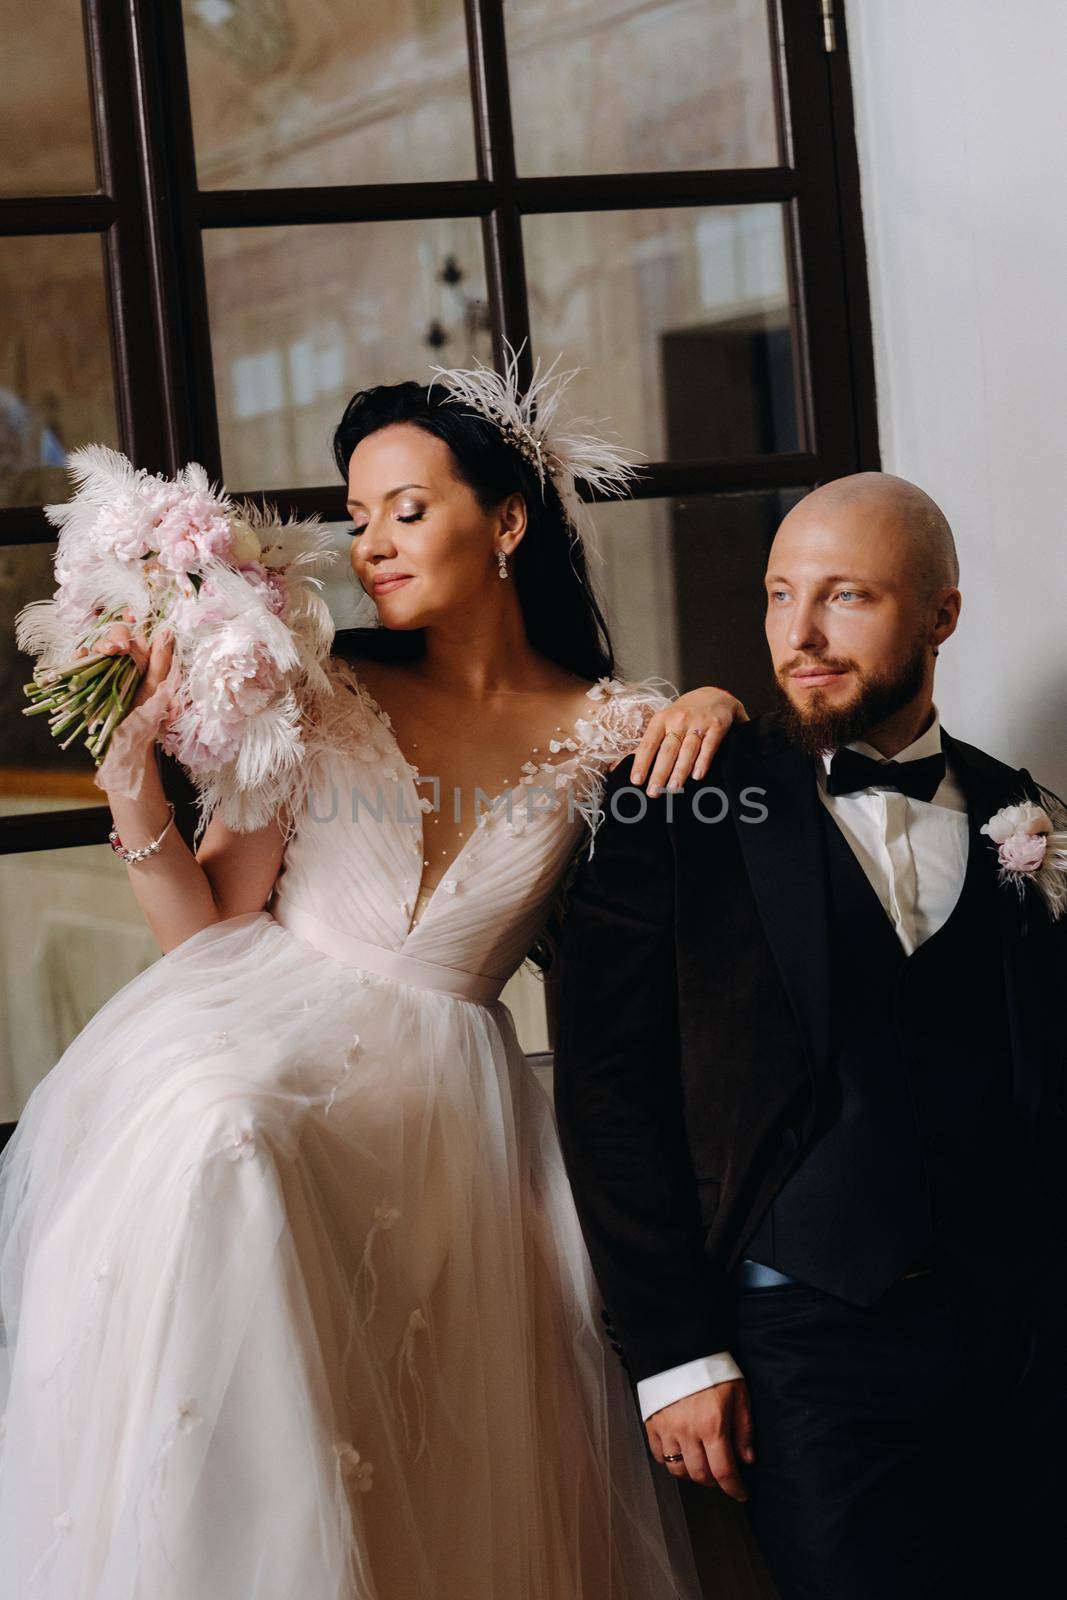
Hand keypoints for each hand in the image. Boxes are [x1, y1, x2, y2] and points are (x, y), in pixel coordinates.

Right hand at [77, 620, 173, 717]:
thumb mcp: (156, 687)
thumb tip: (167, 631)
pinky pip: (80, 661)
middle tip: (122, 647)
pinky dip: (80, 655)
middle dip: (117, 635)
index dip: (130, 619)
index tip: (130, 615)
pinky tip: (84, 656)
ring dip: (102, 644)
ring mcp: (103, 668)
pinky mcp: (87, 678)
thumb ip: (160, 660)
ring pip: (98, 645)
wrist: (126, 739)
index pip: (134, 631)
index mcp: (141, 658)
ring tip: (109, 652)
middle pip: (114, 635)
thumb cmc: (146, 715)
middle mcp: (121, 660)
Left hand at [624, 687, 748, 791]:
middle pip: (667, 750)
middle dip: (659, 772)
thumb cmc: (683, 714)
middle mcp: (679, 720)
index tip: (636, 781)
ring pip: (688, 750)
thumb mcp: (663, 722)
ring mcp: (698, 723)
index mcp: (661, 719)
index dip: (642, 762)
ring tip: (673, 788)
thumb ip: (646, 745)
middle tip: (653, 792)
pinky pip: (708, 746)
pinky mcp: (716, 727)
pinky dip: (702, 761)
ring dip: (680, 770)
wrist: (714, 696)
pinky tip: (697, 776)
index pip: (649, 743)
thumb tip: (619, 766)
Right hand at [646, 1379, 754, 1500]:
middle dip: (714, 1481)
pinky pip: (658, 1455)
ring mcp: (666, 1428)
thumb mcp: (739, 1393)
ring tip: (701, 1464)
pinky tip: (681, 1452)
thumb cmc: (713, 1369)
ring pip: (677, 1469)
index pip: (723, 1471)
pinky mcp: (651, 1423)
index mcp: (712, 1425)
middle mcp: (687, 1431)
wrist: (680, 1346)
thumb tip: (747, 1459)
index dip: (734, 1488)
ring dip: (692, 1473)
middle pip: (699, 1475)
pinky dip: (670, 1461)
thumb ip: (744, 1428)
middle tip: (721, 1474)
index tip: (741, 1494)